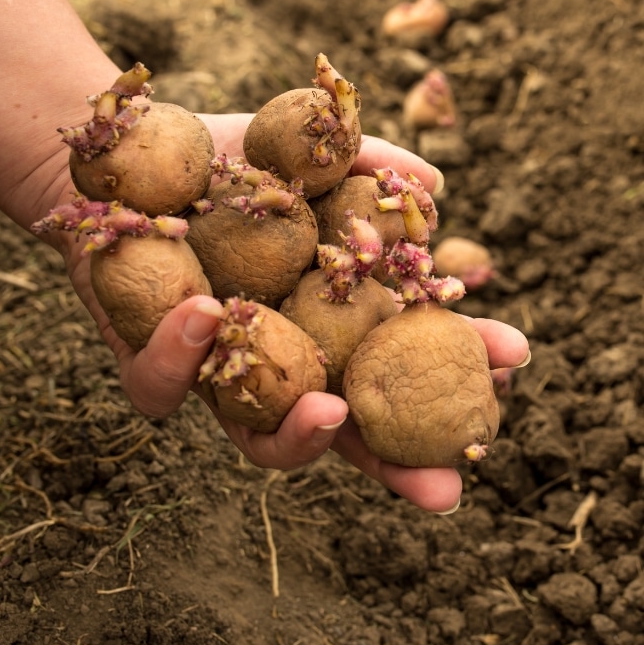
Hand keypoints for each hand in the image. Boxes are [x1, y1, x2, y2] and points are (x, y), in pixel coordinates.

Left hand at [60, 113, 529, 512]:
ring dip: (300, 438)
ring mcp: (223, 377)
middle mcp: (289, 363)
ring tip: (329, 410)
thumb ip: (371, 167)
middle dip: (400, 470)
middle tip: (445, 489)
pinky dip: (184, 356)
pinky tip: (209, 311)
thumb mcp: (310, 155)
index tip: (513, 357)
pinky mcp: (151, 366)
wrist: (130, 164)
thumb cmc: (232, 166)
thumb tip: (435, 189)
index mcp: (336, 323)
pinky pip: (165, 387)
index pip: (409, 359)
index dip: (462, 365)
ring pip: (264, 444)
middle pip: (353, 436)